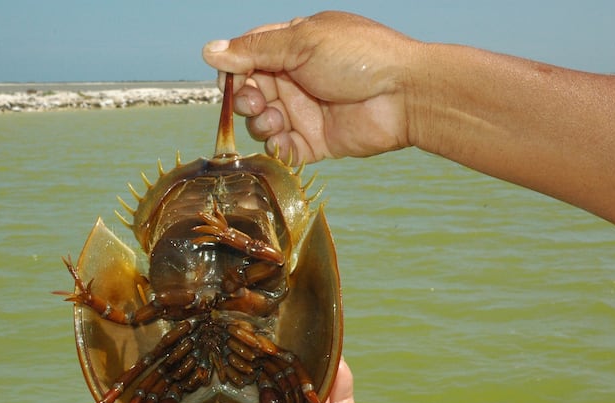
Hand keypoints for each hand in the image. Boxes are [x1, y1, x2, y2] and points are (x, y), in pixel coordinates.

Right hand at [202, 11, 415, 163]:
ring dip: (259, 123)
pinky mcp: (315, 141)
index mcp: (292, 47)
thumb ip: (254, 50)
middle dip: (245, 100)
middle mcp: (295, 79)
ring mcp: (305, 111)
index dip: (233, 71)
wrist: (404, 95)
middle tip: (257, 103)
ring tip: (275, 120)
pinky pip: (284, 149)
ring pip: (262, 122)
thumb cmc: (360, 57)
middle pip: (250, 92)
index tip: (229, 83)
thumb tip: (209, 51)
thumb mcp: (302, 42)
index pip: (247, 57)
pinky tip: (283, 141)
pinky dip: (277, 148)